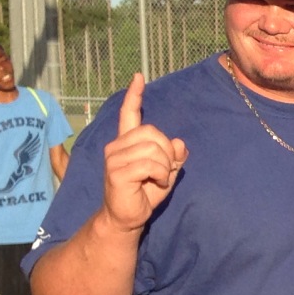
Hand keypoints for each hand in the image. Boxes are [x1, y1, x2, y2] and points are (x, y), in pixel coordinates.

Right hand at [101, 74, 186, 233]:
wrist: (128, 216)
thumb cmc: (145, 192)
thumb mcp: (167, 172)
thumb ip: (174, 157)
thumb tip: (179, 143)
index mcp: (127, 142)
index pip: (129, 114)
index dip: (134, 96)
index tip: (139, 77)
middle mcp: (117, 145)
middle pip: (152, 132)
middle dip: (167, 152)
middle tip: (163, 171)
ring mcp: (114, 157)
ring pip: (154, 148)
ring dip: (165, 166)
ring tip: (157, 179)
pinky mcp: (116, 171)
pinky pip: (150, 164)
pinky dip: (161, 175)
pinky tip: (154, 183)